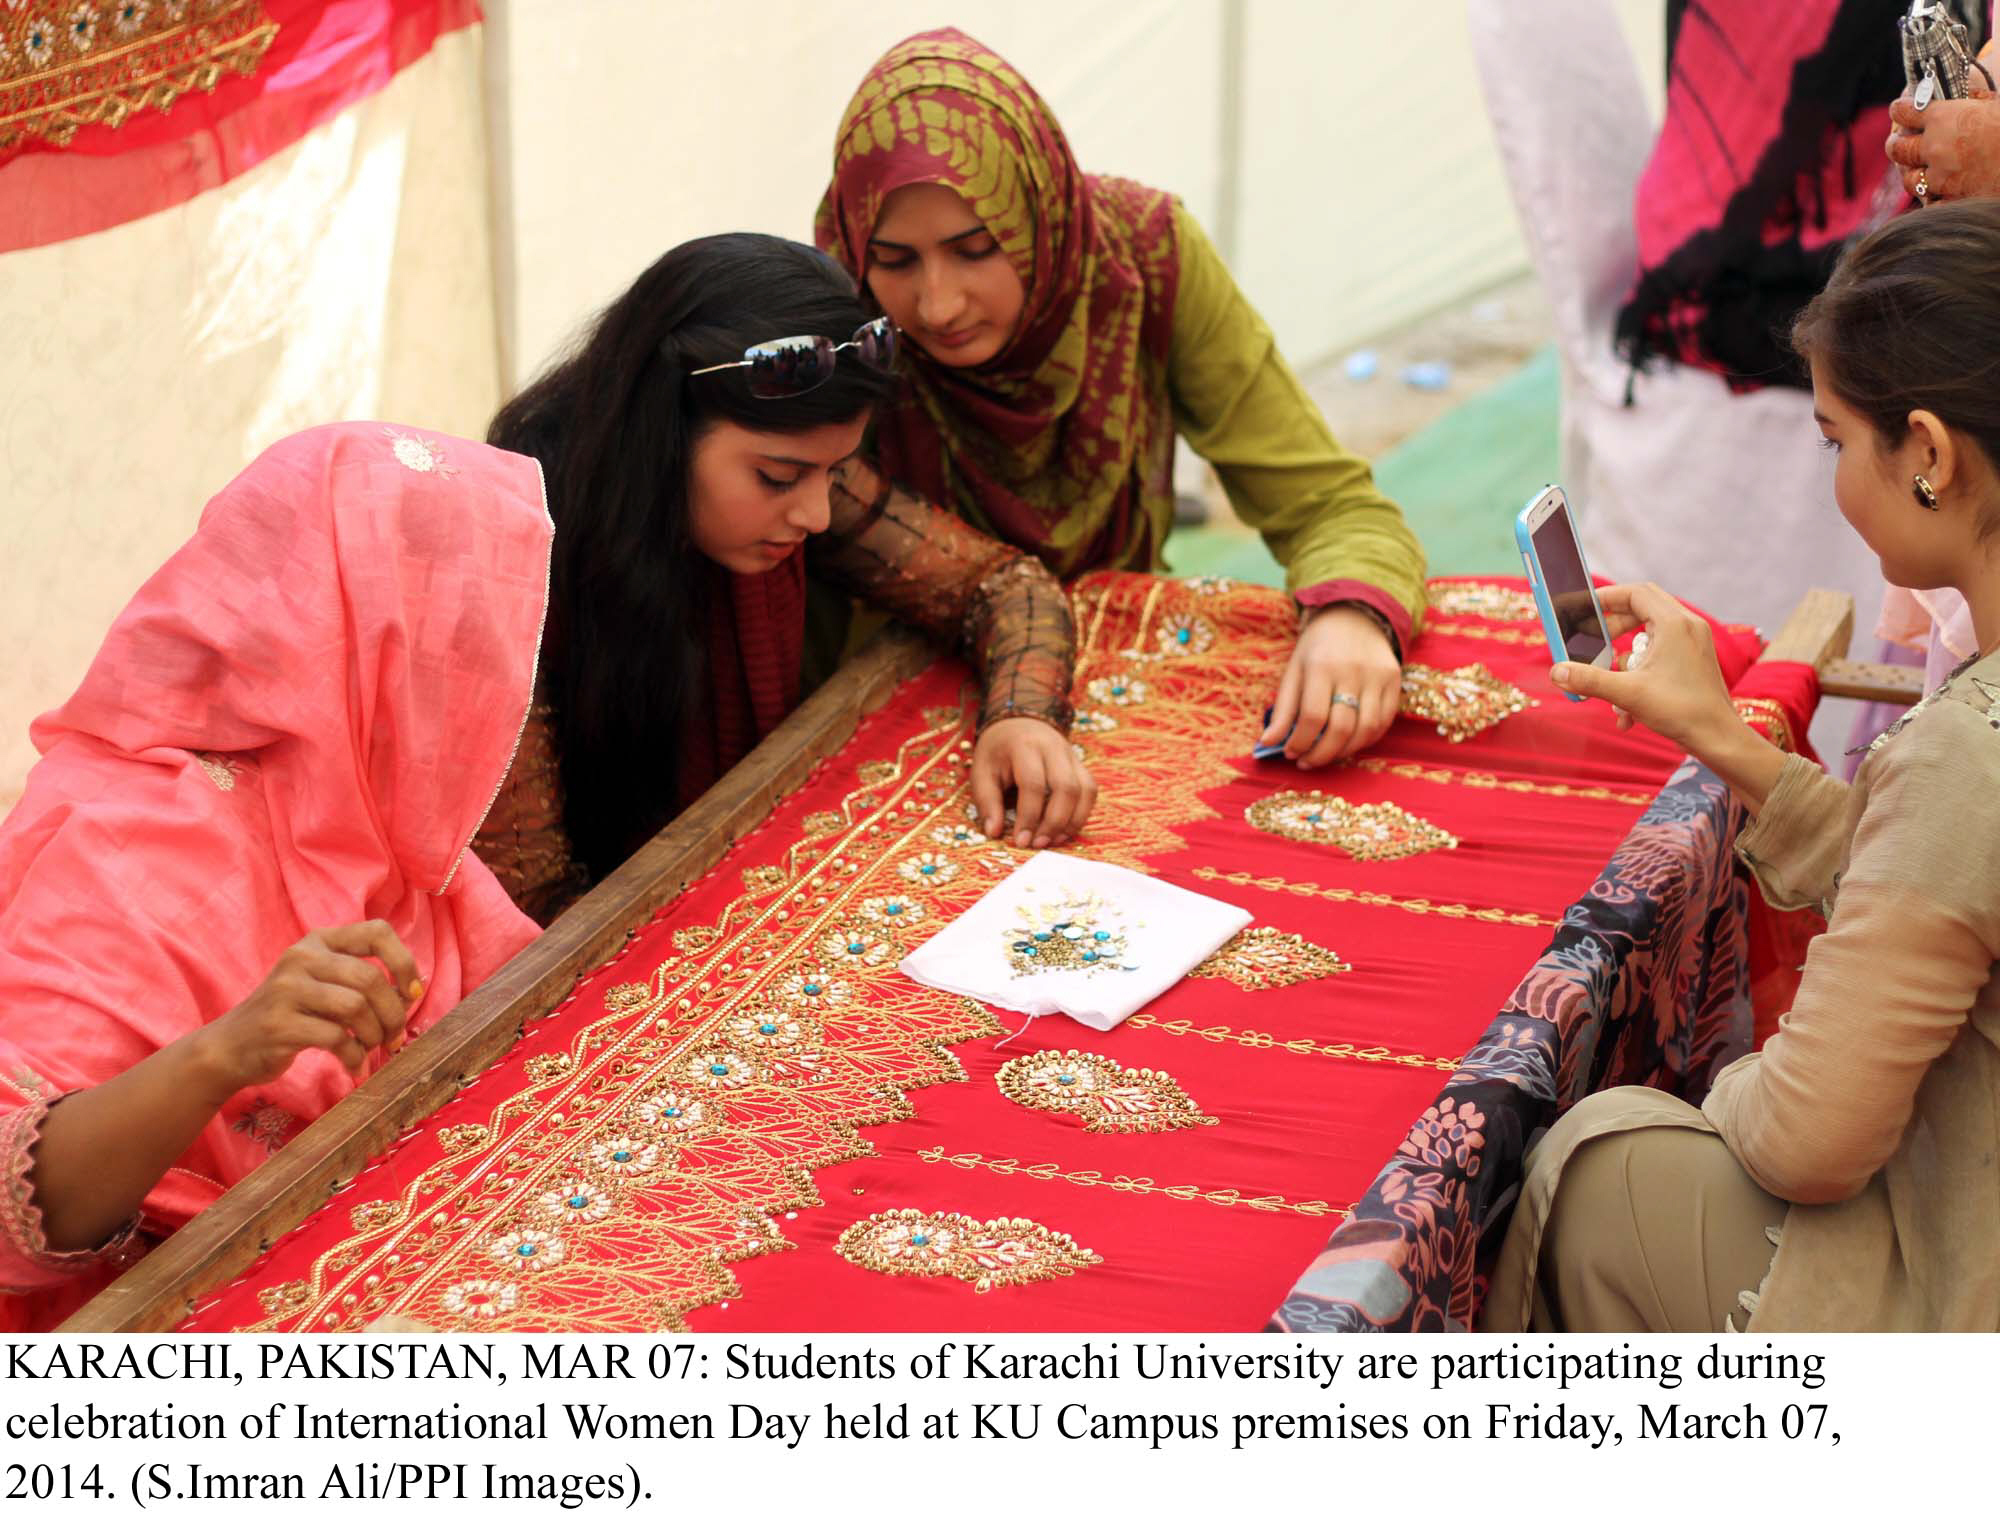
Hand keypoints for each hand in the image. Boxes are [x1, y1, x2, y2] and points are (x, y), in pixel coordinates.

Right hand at [189, 921, 422, 1098]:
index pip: (377, 932)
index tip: (413, 992)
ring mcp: (287, 989)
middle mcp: (302, 957)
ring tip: (371, 1051)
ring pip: (355, 1007)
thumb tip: (412, 992)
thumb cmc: (291, 1015)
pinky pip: (336, 1038)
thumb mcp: (322, 983)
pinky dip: (355, 1057)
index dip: (404, 961)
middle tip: (395, 1037)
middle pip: (370, 978)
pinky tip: (355, 1067)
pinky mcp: (279, 1024)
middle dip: (393, 1013)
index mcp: (319, 941)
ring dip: (374, 1035)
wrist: (231, 1047)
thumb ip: (360, 980)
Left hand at [970, 715, 1097, 849]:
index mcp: (1025, 746)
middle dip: (1054, 822)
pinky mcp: (1081, 765)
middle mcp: (1054, 748)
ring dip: (1072, 821)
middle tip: (1039, 844)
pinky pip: (1090, 791)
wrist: (1018, 722)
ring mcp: (1072, 756)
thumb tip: (995, 832)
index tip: (1021, 841)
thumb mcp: (981, 771)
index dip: (1029, 816)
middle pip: (1066, 788)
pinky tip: (1065, 830)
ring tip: (1053, 840)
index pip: (1033, 784)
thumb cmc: (997, 751)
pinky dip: (1081, 814)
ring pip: (1084, 790)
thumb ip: (987, 801)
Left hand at [1259, 604, 1401, 767]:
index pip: (1312, 717)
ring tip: (1327, 756)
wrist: (1354, 616)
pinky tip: (1349, 744)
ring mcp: (1378, 676)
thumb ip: (1282, 708)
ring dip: (1344, 752)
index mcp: (1321, 666)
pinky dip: (1366, 741)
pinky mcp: (1395, 681)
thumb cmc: (1317, 648)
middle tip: (1306, 762)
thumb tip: (1267, 743)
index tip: (1289, 752)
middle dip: (1321, 754)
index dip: (1300, 742)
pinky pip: (1384, 722)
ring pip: (1366, 730)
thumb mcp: (1294, 670)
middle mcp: (1353, 671)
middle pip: (1341, 728)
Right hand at [1547, 583, 1739, 753]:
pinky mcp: (1691, 660)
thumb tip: (1556, 672)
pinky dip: (1639, 675)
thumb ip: (1589, 679)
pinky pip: (1658, 656)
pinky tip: (1628, 712)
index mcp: (1674, 624)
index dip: (1606, 597)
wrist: (1718, 737)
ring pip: (1646, 638)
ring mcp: (1692, 643)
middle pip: (1641, 610)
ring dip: (1625, 663)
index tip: (1584, 607)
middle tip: (1593, 643)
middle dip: (1612, 629)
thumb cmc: (1682, 710)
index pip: (1636, 593)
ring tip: (1615, 691)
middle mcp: (1687, 627)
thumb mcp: (1628, 693)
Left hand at [1887, 88, 1999, 200]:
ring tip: (1913, 170)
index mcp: (1944, 117)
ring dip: (1911, 173)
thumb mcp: (1994, 101)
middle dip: (1896, 144)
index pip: (1905, 111)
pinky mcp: (1952, 200)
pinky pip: (1930, 203)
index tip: (1899, 108)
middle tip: (1896, 142)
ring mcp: (1941, 177)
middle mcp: (1935, 147)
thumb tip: (1978, 68)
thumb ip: (1974, 98)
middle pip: (1898, 148)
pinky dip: (1932, 199)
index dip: (1901, 108)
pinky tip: (1935, 194)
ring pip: (1909, 179)